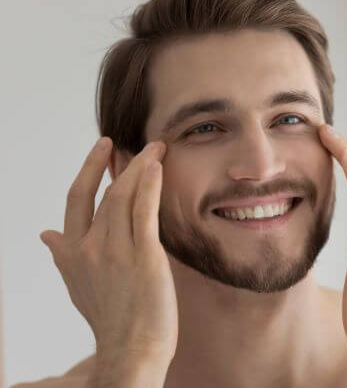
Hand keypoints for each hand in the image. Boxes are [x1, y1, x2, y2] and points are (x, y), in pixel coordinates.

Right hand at [41, 138, 177, 369]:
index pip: (76, 201)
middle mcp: (90, 249)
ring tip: (154, 149)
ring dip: (139, 168)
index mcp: (72, 254)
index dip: (89, 171)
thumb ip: (63, 256)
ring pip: (123, 197)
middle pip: (103, 194)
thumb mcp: (77, 285)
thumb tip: (46, 234)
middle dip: (116, 162)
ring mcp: (116, 252)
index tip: (102, 150)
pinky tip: (157, 167)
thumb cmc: (110, 318)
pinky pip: (144, 212)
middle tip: (131, 143)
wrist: (132, 348)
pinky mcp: (144, 257)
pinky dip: (149, 186)